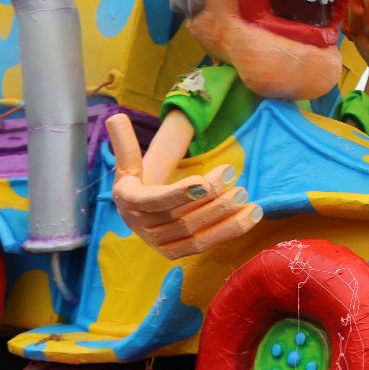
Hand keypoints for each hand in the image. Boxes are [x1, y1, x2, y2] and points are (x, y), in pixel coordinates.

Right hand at [106, 114, 260, 258]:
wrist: (137, 213)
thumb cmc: (137, 183)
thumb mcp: (128, 164)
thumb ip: (125, 142)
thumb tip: (116, 116)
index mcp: (130, 202)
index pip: (156, 201)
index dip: (181, 193)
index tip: (205, 181)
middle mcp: (143, 228)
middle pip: (182, 217)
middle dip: (211, 199)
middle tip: (233, 176)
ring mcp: (160, 244)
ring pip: (197, 234)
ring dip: (225, 218)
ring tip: (247, 198)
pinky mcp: (177, 253)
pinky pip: (206, 244)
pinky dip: (230, 231)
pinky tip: (251, 216)